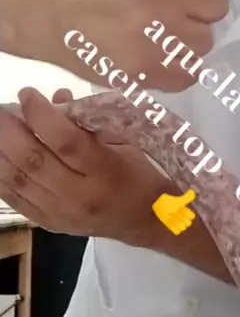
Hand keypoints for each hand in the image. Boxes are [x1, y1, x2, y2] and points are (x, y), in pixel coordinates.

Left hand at [0, 87, 168, 242]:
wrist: (148, 221)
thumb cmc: (140, 175)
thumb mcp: (125, 144)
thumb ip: (91, 123)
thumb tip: (56, 99)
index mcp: (105, 172)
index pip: (66, 141)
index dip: (41, 115)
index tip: (27, 93)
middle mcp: (79, 196)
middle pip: (34, 161)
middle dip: (9, 131)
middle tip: (0, 109)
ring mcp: (60, 213)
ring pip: (18, 180)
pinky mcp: (48, 224)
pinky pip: (15, 198)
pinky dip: (1, 176)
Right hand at [17, 0, 230, 90]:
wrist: (40, 3)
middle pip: (217, 2)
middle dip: (193, 2)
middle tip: (158, 0)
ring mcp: (156, 29)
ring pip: (206, 38)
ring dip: (184, 35)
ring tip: (153, 25)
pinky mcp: (146, 67)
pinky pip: (188, 71)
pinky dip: (173, 67)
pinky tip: (149, 49)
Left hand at [152, 188, 195, 235]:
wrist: (158, 206)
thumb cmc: (168, 202)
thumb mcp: (179, 201)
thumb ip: (187, 197)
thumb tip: (193, 192)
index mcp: (184, 210)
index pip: (192, 216)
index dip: (190, 216)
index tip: (185, 212)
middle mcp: (181, 216)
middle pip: (188, 223)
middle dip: (186, 222)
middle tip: (180, 218)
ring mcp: (176, 221)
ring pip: (183, 228)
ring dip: (181, 226)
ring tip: (177, 222)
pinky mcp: (170, 226)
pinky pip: (176, 232)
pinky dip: (176, 230)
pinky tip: (173, 226)